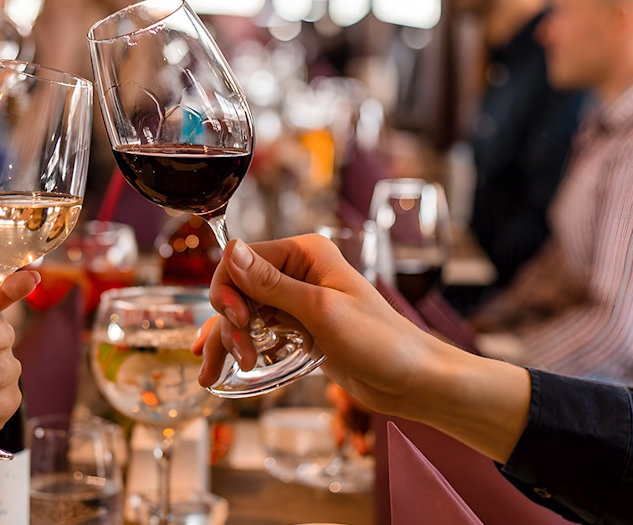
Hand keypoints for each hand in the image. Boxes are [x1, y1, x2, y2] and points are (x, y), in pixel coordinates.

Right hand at [190, 235, 530, 462]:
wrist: (413, 381)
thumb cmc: (380, 342)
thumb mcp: (320, 311)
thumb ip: (271, 285)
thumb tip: (229, 250)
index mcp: (304, 253)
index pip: (241, 259)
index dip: (229, 290)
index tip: (237, 322)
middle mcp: (296, 272)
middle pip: (236, 289)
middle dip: (229, 322)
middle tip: (242, 354)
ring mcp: (295, 302)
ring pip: (241, 314)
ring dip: (228, 341)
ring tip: (221, 371)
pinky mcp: (296, 330)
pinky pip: (255, 333)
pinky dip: (236, 350)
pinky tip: (219, 371)